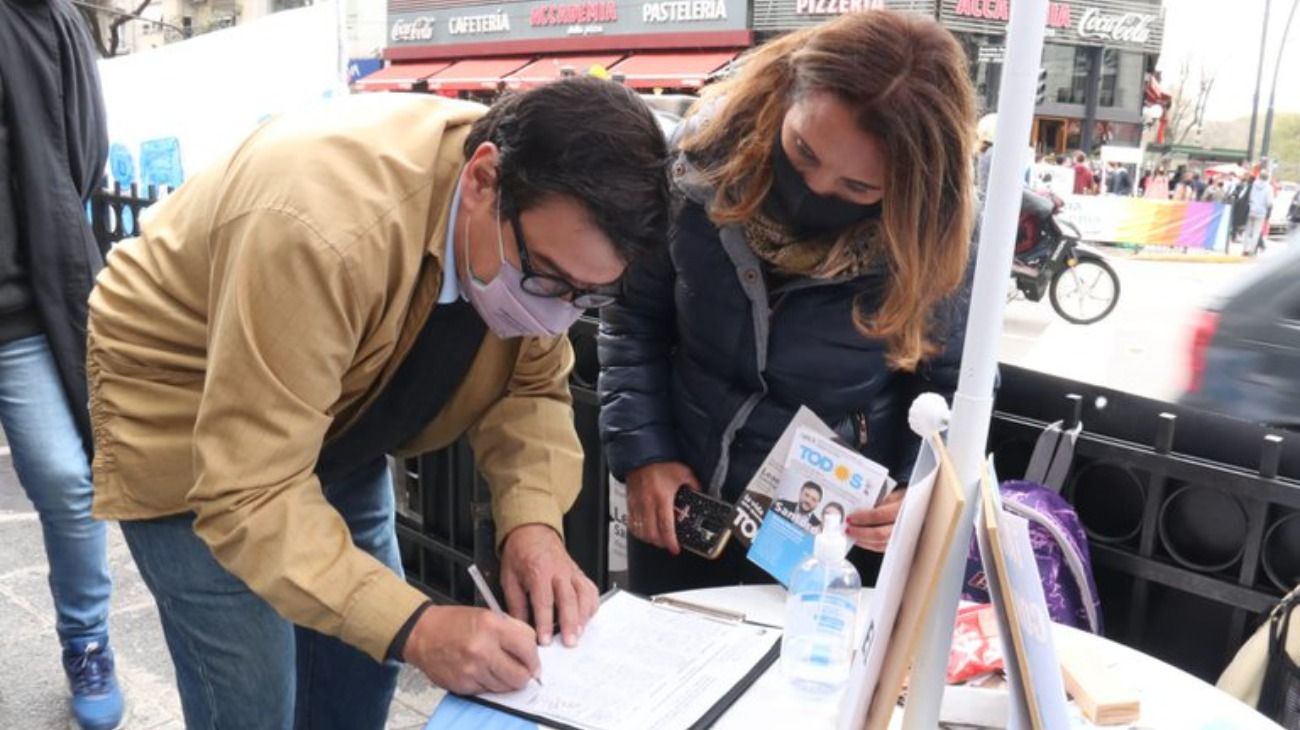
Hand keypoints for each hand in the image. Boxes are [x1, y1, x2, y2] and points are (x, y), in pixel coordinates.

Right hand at [402, 605, 538, 694]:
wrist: (423, 633)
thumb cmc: (455, 623)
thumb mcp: (488, 615)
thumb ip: (513, 630)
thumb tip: (532, 651)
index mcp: (492, 626)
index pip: (528, 649)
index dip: (534, 659)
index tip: (534, 663)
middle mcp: (482, 649)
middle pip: (520, 676)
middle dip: (523, 675)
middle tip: (520, 671)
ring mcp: (472, 669)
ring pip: (505, 687)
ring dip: (506, 681)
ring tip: (497, 668)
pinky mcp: (463, 684)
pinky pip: (487, 691)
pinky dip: (488, 684)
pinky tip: (481, 672)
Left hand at [500, 524, 598, 647]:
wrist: (532, 532)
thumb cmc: (520, 553)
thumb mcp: (509, 578)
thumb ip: (516, 604)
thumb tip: (520, 627)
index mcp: (538, 571)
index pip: (544, 600)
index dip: (545, 622)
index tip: (545, 640)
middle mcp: (558, 571)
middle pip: (569, 599)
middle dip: (570, 623)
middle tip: (569, 642)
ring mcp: (572, 572)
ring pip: (584, 595)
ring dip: (583, 617)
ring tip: (578, 634)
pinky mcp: (579, 574)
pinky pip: (591, 590)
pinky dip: (591, 606)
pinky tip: (586, 617)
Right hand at [625, 461, 700, 554]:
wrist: (642, 453)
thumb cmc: (661, 462)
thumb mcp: (684, 472)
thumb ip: (693, 485)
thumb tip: (700, 494)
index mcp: (662, 497)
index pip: (666, 526)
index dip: (670, 541)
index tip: (675, 548)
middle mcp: (648, 502)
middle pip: (651, 533)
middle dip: (660, 543)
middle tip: (668, 544)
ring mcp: (637, 503)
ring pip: (639, 530)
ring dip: (649, 538)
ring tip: (657, 538)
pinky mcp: (630, 501)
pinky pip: (631, 522)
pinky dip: (637, 530)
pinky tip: (644, 530)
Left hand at [846, 489, 906, 551]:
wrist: (918, 506)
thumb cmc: (904, 498)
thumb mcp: (893, 493)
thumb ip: (879, 500)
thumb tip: (858, 508)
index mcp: (902, 508)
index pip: (879, 515)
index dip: (863, 518)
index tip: (850, 517)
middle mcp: (904, 526)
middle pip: (879, 534)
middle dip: (860, 532)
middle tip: (848, 529)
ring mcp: (903, 538)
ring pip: (880, 544)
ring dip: (862, 540)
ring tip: (851, 534)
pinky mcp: (899, 544)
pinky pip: (882, 548)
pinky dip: (868, 545)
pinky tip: (859, 540)